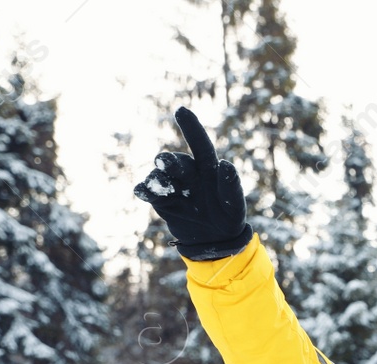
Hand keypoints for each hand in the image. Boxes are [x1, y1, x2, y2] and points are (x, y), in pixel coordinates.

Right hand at [132, 107, 252, 259]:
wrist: (214, 239)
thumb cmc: (228, 216)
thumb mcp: (234, 205)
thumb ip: (231, 186)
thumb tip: (226, 164)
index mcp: (207, 168)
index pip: (200, 144)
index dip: (191, 127)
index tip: (181, 110)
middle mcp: (188, 173)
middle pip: (175, 162)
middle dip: (168, 161)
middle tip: (165, 162)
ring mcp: (172, 186)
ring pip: (159, 176)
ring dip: (158, 179)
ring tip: (162, 187)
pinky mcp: (161, 201)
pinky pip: (148, 192)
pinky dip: (144, 190)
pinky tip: (142, 191)